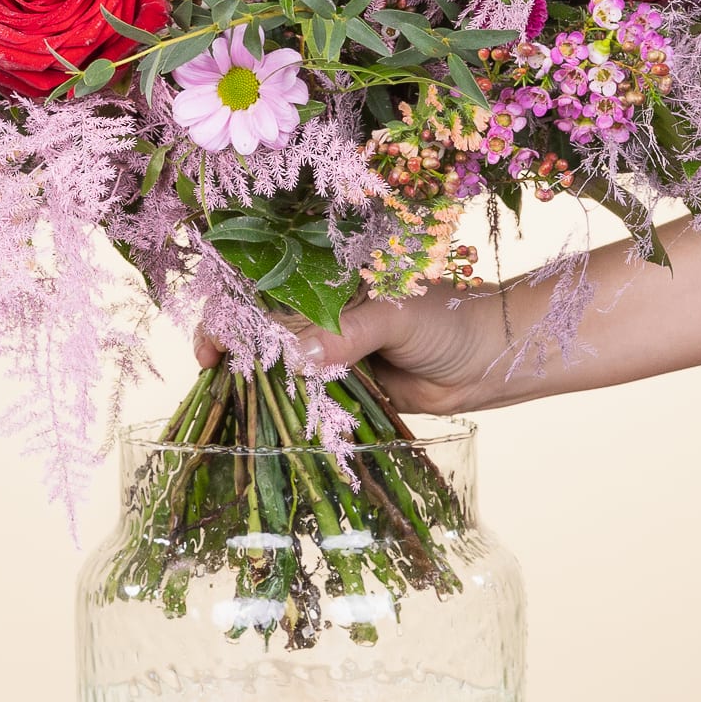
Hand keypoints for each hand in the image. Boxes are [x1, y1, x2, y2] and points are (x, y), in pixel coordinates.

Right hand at [195, 282, 497, 413]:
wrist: (487, 360)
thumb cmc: (449, 318)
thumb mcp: (395, 316)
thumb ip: (346, 334)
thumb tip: (296, 358)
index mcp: (328, 280)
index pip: (264, 289)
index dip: (231, 312)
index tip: (213, 344)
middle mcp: (322, 314)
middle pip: (262, 331)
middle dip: (232, 351)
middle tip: (214, 377)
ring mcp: (330, 352)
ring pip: (279, 368)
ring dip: (254, 385)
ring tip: (228, 404)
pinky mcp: (343, 388)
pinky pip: (306, 399)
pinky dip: (285, 409)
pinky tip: (264, 421)